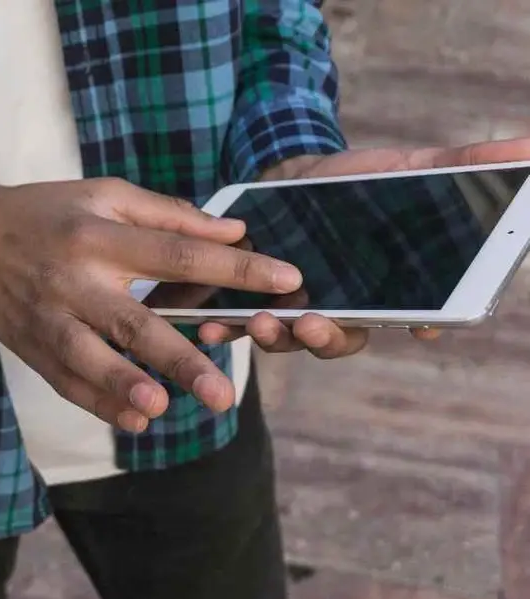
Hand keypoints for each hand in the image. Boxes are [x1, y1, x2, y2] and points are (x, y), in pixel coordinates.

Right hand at [0, 168, 302, 431]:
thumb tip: (230, 233)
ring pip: (89, 359)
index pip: (176, 254)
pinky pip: (65, 381)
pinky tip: (133, 419)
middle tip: (223, 391)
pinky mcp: (29, 346)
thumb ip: (167, 215)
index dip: (232, 269)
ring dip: (125, 386)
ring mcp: (47, 317)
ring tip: (164, 408)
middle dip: (179, 357)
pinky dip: (97, 402)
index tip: (285, 282)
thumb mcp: (103, 195)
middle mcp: (73, 279)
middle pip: (132, 322)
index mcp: (99, 236)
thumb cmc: (45, 210)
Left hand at [200, 137, 529, 355]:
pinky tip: (210, 325)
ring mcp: (296, 307)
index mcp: (382, 289)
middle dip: (325, 337)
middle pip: (339, 338)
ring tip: (257, 323)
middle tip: (310, 324)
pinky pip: (240, 321)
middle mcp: (341, 307)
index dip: (417, 324)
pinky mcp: (253, 299)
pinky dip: (226, 326)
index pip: (407, 317)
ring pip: (288, 337)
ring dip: (273, 337)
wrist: (293, 175)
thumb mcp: (411, 168)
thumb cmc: (360, 181)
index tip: (424, 327)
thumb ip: (461, 166)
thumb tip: (528, 149)